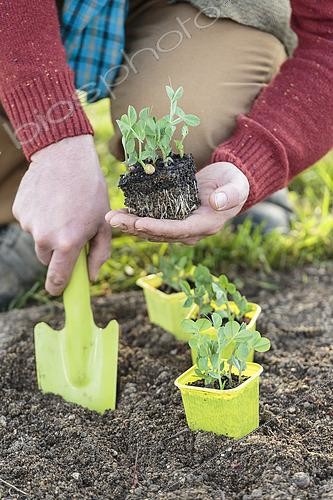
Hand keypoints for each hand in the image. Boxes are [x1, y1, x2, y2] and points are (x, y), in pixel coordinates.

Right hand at [13, 135, 110, 295]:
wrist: (65, 156)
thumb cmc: (91, 191)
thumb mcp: (103, 223)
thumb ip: (99, 254)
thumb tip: (92, 277)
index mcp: (68, 243)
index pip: (58, 278)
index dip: (58, 287)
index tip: (59, 289)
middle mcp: (45, 237)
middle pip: (47, 259)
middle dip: (58, 252)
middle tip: (70, 231)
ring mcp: (29, 224)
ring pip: (38, 240)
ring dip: (48, 233)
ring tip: (62, 210)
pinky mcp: (19, 211)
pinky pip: (30, 223)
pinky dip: (39, 217)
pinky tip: (50, 201)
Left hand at [105, 162, 248, 243]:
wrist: (231, 184)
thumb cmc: (234, 182)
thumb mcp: (237, 185)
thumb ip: (229, 194)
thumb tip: (216, 203)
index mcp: (205, 225)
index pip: (178, 230)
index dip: (157, 228)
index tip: (139, 223)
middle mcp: (190, 231)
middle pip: (159, 233)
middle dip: (135, 227)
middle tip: (112, 220)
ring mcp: (181, 227)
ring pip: (152, 230)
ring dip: (130, 225)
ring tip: (111, 218)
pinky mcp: (173, 219)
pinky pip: (152, 222)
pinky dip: (136, 218)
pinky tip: (120, 213)